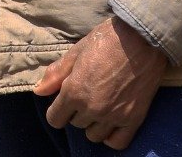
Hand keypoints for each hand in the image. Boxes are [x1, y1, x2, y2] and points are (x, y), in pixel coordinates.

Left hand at [33, 16, 168, 149]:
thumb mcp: (76, 51)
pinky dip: (111, 136)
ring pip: (94, 135)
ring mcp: (114, 116)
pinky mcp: (134, 119)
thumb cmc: (107, 39)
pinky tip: (110, 123)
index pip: (55, 119)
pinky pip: (117, 142)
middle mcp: (93, 108)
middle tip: (85, 94)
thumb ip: (56, 74)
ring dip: (92, 123)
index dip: (56, 110)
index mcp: (75, 91)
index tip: (62, 102)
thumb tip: (39, 91)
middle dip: (75, 111)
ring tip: (98, 105)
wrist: (142, 39)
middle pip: (75, 124)